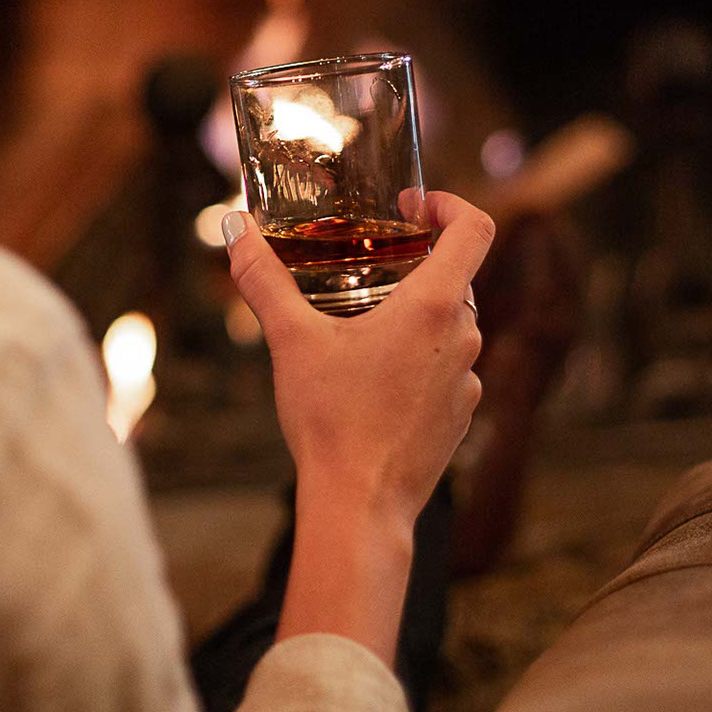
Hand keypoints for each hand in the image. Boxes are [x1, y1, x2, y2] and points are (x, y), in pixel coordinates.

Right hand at [222, 192, 493, 531]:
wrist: (359, 506)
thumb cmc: (330, 420)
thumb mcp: (291, 341)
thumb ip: (263, 279)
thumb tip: (235, 229)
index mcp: (434, 306)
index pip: (476, 230)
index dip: (450, 205)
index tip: (414, 206)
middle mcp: (464, 337)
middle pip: (455, 277)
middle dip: (415, 265)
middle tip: (369, 264)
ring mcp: (468, 379)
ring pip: (449, 326)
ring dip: (414, 315)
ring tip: (362, 327)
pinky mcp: (461, 415)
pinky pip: (446, 369)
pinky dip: (417, 360)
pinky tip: (373, 381)